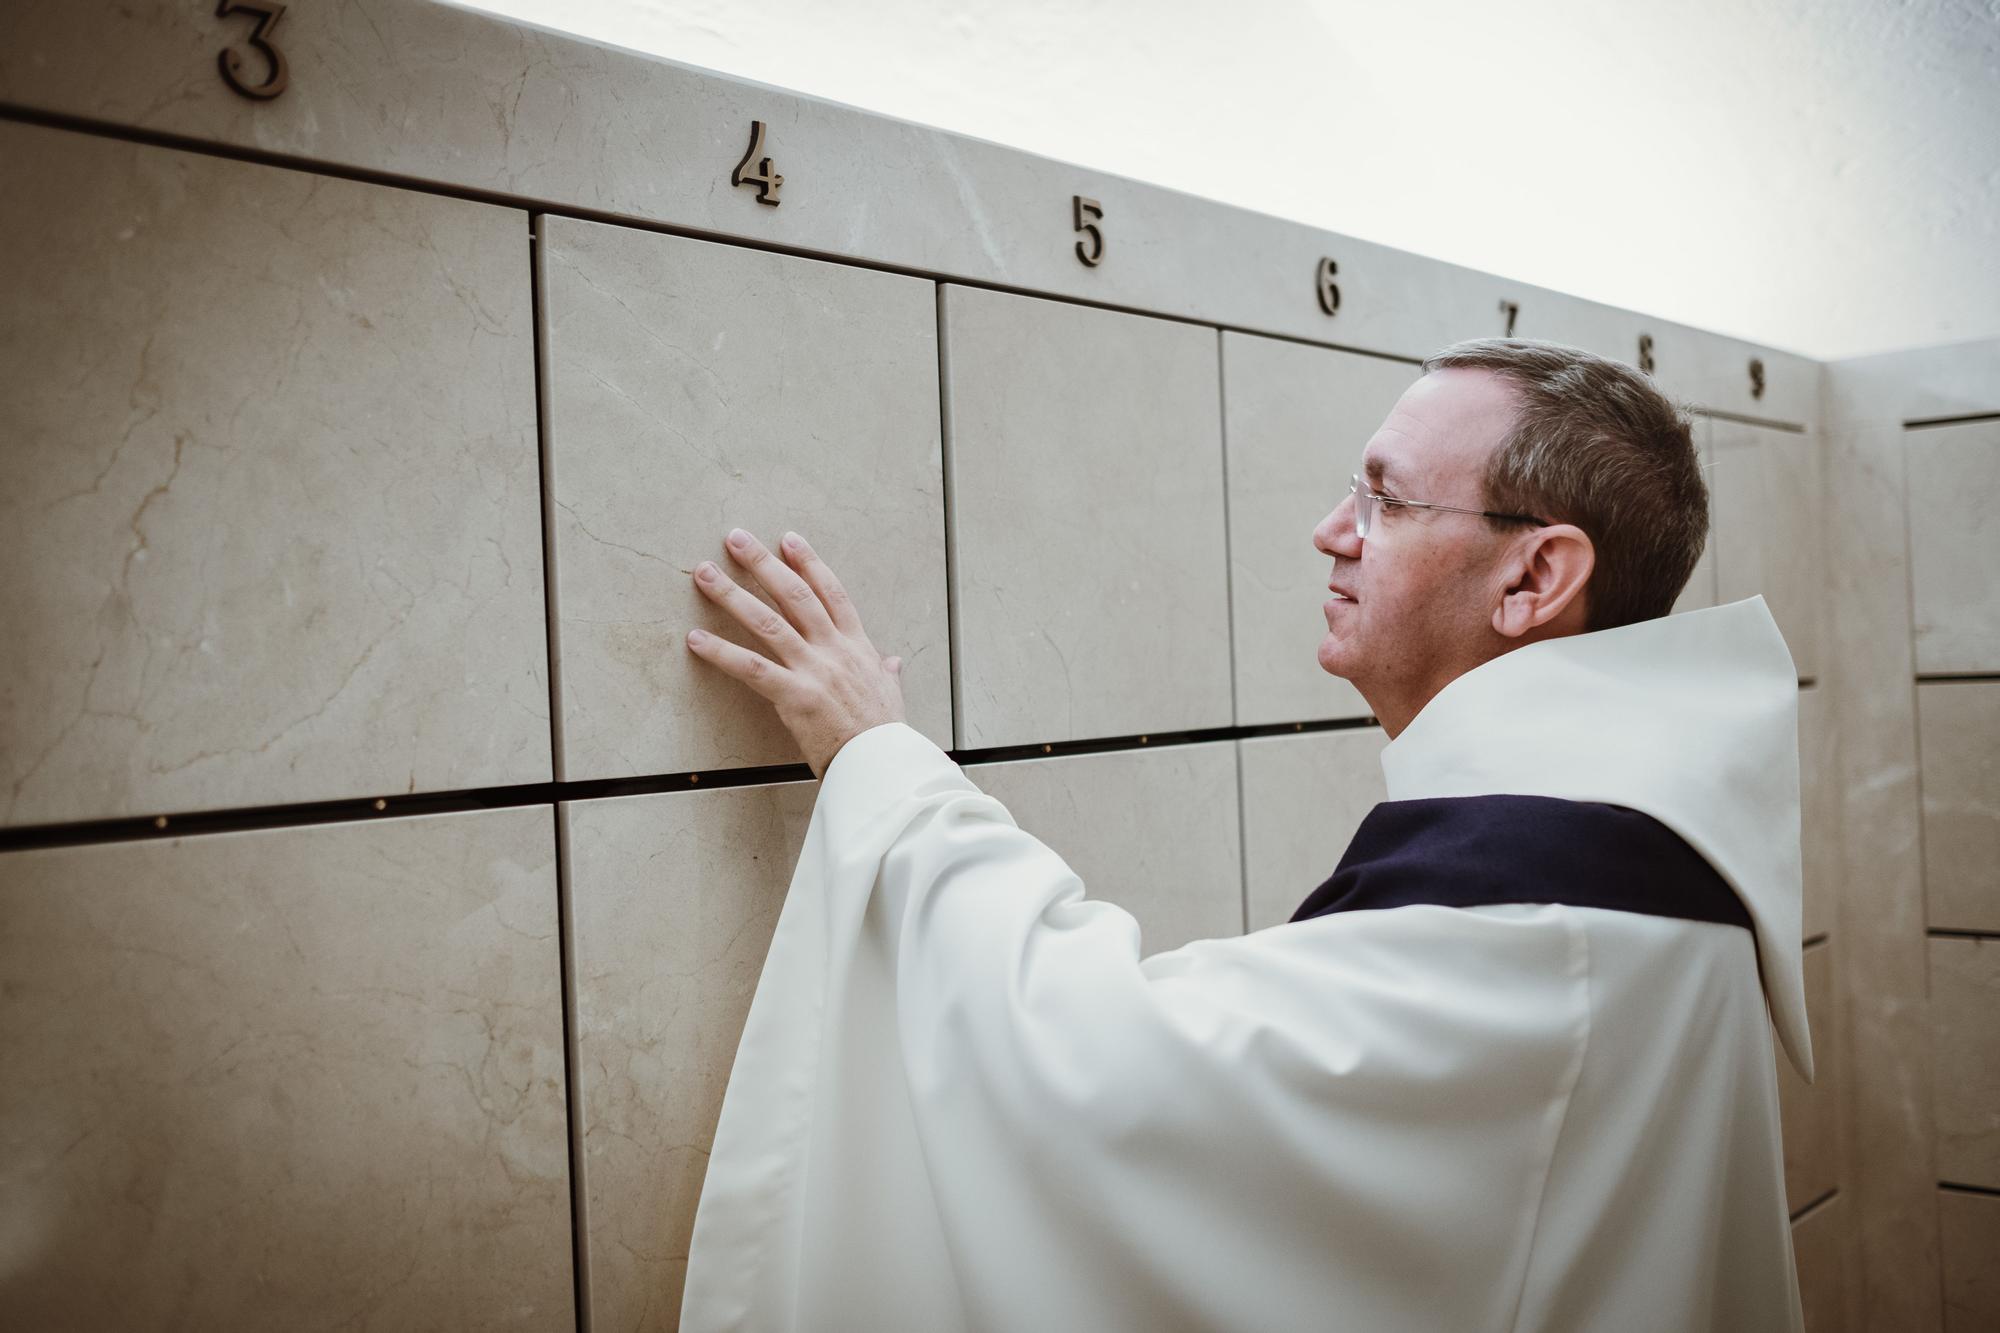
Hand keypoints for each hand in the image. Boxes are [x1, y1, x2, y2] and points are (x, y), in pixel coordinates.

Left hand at [686, 528, 906, 778]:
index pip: (831, 593)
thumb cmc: (884, 733)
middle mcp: (833, 650)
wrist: (881, 763)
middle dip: (762, 563)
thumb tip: (891, 662)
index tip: (788, 539)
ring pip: (767, 622)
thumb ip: (886, 673)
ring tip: (704, 573)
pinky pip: (752, 669)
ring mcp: (813, 670)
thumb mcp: (892, 695)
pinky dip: (721, 652)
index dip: (809, 563)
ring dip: (732, 594)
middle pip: (794, 595)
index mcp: (857, 646)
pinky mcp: (795, 696)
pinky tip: (696, 639)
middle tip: (736, 539)